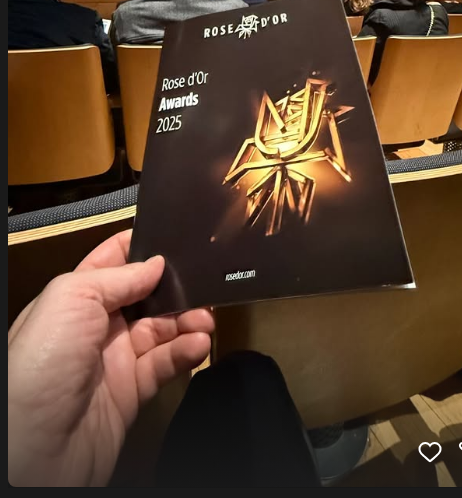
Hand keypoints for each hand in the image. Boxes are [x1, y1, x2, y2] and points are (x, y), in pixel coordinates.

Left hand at [8, 230, 213, 486]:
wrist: (37, 441)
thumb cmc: (43, 359)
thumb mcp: (73, 297)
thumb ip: (118, 277)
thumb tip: (156, 263)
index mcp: (75, 296)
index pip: (112, 262)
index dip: (140, 247)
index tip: (174, 237)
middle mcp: (95, 325)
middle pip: (145, 297)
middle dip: (175, 288)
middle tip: (204, 282)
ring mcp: (114, 359)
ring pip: (160, 330)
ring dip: (187, 321)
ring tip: (206, 319)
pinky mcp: (131, 392)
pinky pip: (164, 364)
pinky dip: (185, 352)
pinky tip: (198, 345)